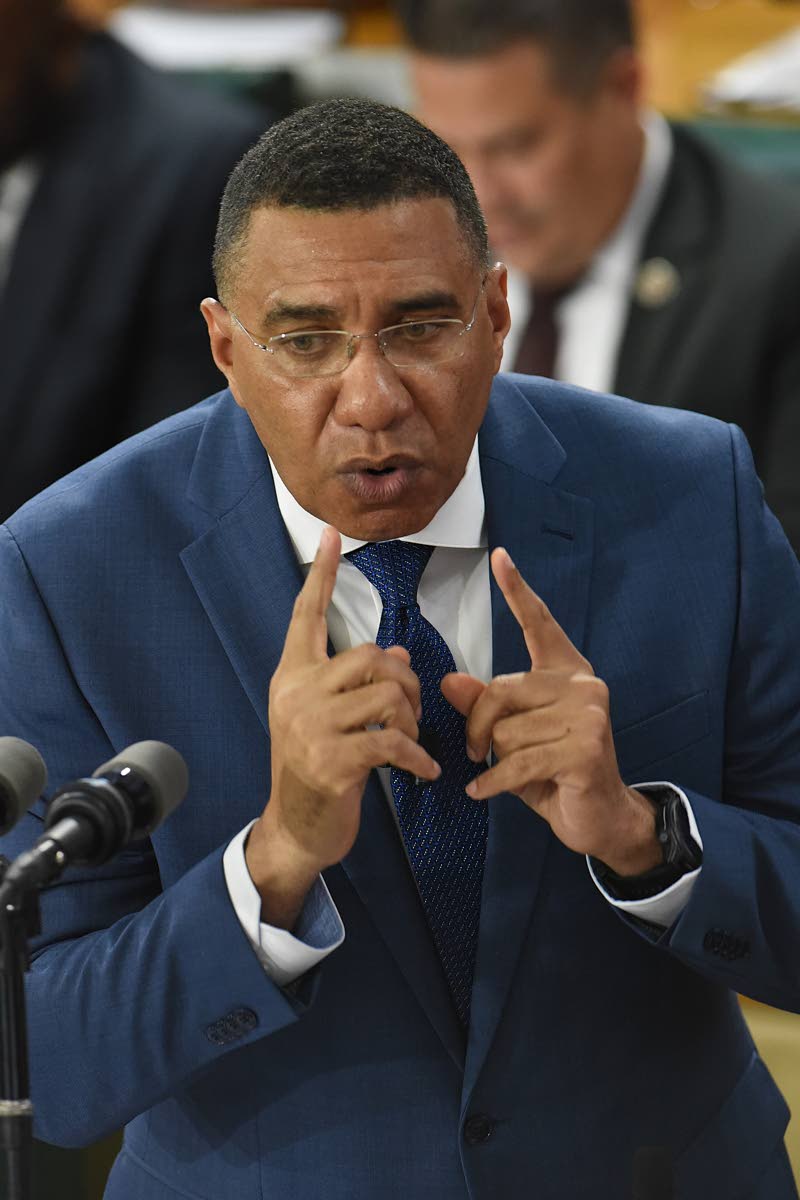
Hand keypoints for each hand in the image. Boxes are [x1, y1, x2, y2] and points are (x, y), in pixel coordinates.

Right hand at [246, 527, 439, 926]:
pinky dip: (416, 758)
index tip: (330, 533)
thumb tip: (397, 654)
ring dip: (412, 721)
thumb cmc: (317, 769)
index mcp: (292, 676)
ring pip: (387, 695)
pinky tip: (423, 772)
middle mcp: (295, 694)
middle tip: (411, 713)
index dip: (321, 574)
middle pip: (372, 656)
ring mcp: (310, 728)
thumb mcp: (330, 718)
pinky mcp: (331, 762)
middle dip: (406, 682)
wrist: (295, 829)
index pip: (305, 615)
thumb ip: (357, 683)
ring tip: (410, 744)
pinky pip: (392, 742)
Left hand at [441, 548, 659, 875]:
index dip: (518, 590)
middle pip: (499, 691)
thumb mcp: (513, 735)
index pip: (539, 624)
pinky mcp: (583, 750)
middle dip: (477, 727)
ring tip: (510, 772)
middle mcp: (582, 685)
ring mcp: (587, 716)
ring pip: (504, 732)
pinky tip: (483, 790)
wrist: (601, 818)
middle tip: (474, 751)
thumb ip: (484, 705)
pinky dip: (492, 782)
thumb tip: (449, 682)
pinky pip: (515, 762)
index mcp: (566, 672)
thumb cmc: (554, 772)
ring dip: (494, 759)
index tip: (499, 557)